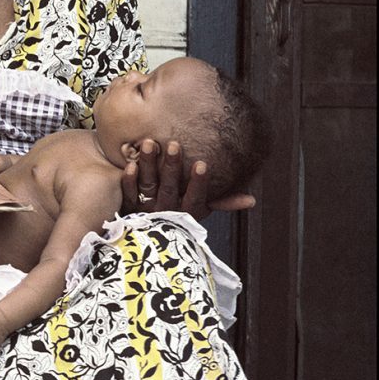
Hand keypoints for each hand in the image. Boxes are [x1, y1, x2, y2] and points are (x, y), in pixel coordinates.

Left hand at [121, 138, 256, 218]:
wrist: (147, 236)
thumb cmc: (180, 214)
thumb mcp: (202, 211)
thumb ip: (223, 202)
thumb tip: (251, 200)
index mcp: (186, 212)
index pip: (195, 197)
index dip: (198, 183)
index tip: (202, 164)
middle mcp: (166, 210)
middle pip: (169, 188)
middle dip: (172, 167)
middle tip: (173, 144)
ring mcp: (146, 208)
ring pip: (148, 186)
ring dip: (148, 165)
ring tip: (149, 143)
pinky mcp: (128, 206)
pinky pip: (127, 193)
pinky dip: (129, 180)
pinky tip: (129, 164)